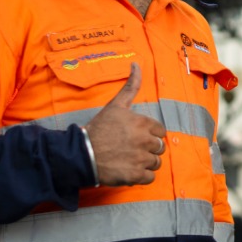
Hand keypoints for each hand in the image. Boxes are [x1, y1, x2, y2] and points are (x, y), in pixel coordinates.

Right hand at [84, 64, 168, 185]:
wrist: (82, 153)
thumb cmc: (99, 128)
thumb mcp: (116, 105)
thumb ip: (131, 86)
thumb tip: (137, 63)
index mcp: (143, 123)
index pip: (160, 131)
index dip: (150, 135)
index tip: (137, 137)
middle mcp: (145, 141)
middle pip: (159, 148)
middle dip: (148, 149)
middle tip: (131, 149)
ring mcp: (141, 159)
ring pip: (156, 163)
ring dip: (146, 163)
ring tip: (129, 160)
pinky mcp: (135, 176)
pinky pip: (150, 178)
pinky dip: (142, 176)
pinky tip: (129, 170)